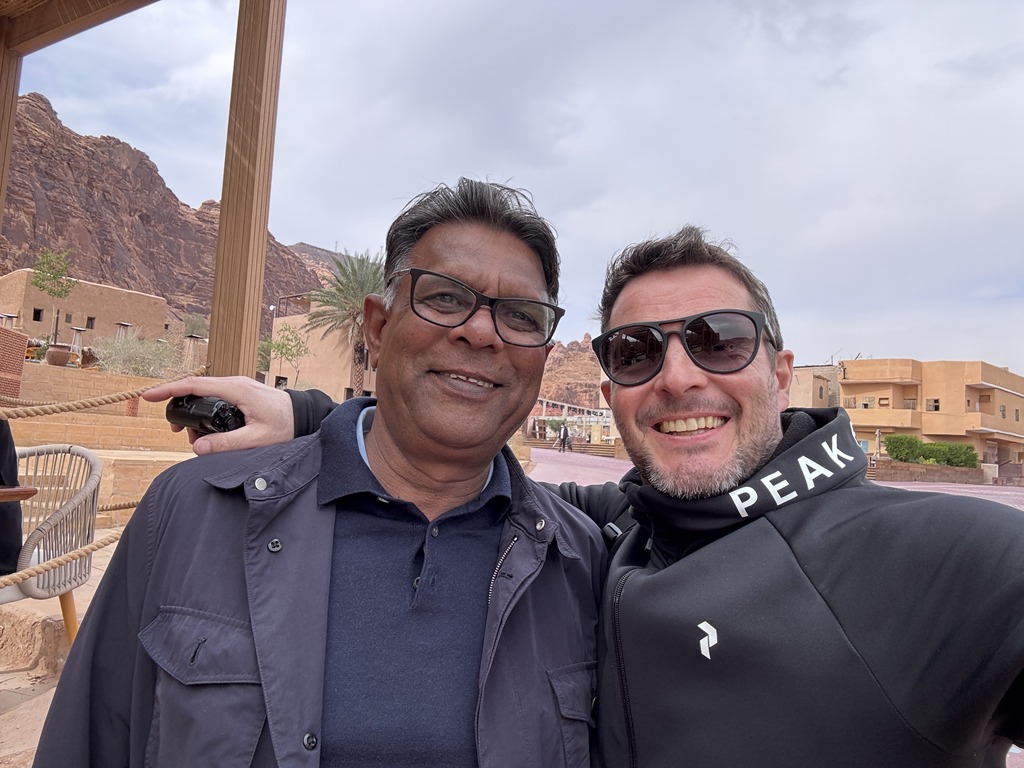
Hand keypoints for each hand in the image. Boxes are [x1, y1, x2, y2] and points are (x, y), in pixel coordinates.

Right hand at [142, 376, 294, 455]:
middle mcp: (235, 383)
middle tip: (178, 432)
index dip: (169, 390)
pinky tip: (209, 432)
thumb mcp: (257, 439)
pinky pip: (217, 399)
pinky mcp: (242, 394)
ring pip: (206, 396)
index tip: (148, 396)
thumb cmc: (287, 425)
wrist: (307, 416)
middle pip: (196, 390)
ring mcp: (239, 387)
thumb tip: (197, 448)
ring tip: (197, 439)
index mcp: (236, 389)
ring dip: (196, 415)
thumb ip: (227, 444)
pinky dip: (207, 414)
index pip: (194, 385)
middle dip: (181, 408)